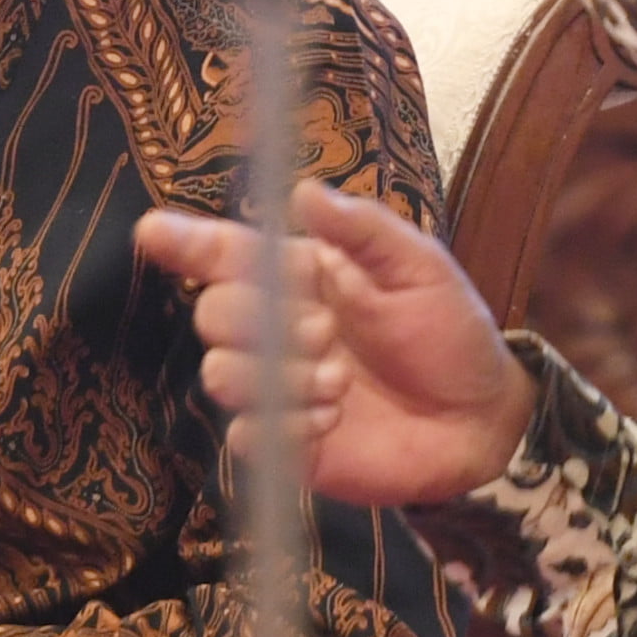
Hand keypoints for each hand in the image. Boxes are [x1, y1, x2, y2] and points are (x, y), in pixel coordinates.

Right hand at [133, 182, 535, 506]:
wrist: (483, 419)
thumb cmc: (451, 333)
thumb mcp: (419, 266)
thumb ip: (363, 229)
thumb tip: (303, 191)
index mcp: (300, 278)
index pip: (226, 255)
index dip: (186, 243)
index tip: (153, 232)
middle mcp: (276, 330)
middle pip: (213, 314)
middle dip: (261, 321)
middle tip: (327, 333)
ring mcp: (277, 390)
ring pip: (221, 374)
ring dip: (280, 377)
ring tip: (341, 383)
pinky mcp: (286, 445)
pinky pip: (246, 436)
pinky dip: (286, 427)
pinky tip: (333, 421)